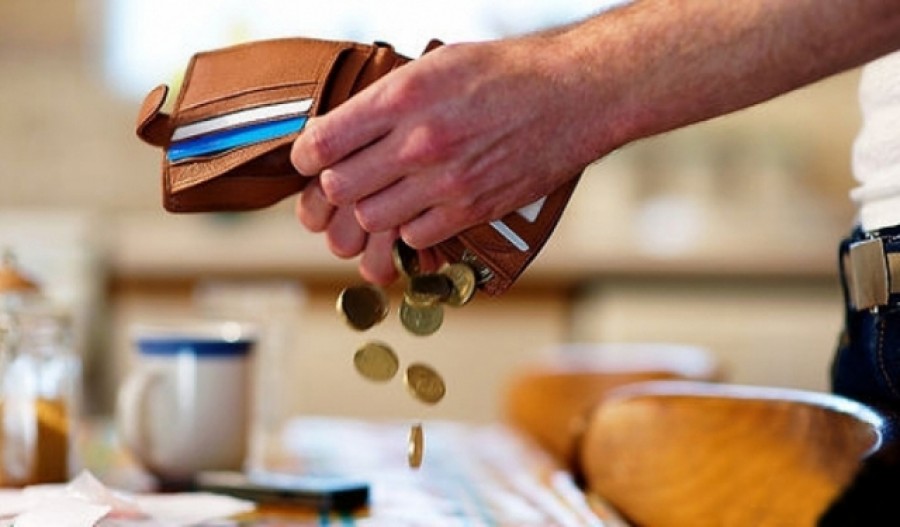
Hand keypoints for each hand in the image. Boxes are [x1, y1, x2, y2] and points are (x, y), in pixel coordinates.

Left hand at [291, 32, 625, 281]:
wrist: (574, 94)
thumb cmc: (506, 73)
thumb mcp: (437, 64)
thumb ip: (387, 97)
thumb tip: (343, 127)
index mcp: (403, 95)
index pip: (321, 142)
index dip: (306, 157)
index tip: (312, 159)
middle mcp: (420, 140)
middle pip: (339, 188)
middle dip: (333, 188)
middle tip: (344, 182)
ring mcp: (447, 180)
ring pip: (371, 219)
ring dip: (369, 212)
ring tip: (383, 197)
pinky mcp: (473, 209)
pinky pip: (415, 238)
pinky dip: (409, 230)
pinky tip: (419, 209)